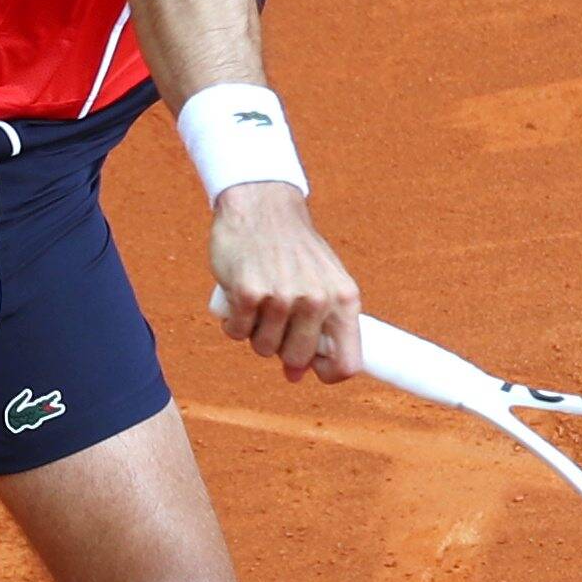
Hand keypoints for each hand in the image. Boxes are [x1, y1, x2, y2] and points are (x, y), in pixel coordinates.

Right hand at [204, 182, 361, 381]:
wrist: (262, 206)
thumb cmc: (293, 250)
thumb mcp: (322, 283)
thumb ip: (317, 329)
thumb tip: (296, 376)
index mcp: (345, 300)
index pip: (348, 363)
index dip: (327, 374)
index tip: (309, 368)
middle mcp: (318, 300)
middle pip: (297, 359)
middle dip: (281, 349)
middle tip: (275, 321)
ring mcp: (283, 297)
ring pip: (263, 348)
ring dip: (255, 333)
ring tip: (259, 302)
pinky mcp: (250, 292)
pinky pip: (236, 332)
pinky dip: (233, 322)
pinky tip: (239, 296)